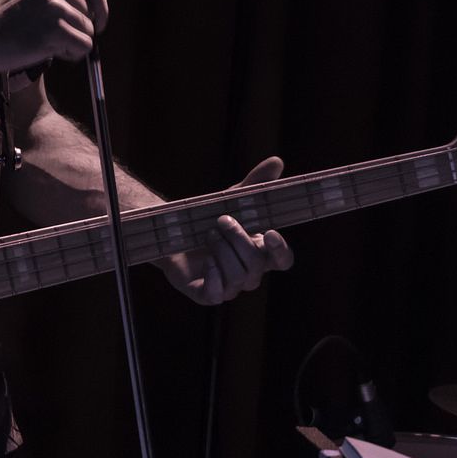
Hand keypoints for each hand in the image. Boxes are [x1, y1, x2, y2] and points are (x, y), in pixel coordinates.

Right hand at [0, 0, 108, 72]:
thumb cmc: (5, 19)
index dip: (100, 6)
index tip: (97, 21)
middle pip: (93, 11)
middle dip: (84, 29)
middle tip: (66, 40)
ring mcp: (55, 6)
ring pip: (89, 31)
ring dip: (73, 43)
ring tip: (47, 43)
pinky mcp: (55, 29)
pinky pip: (84, 46)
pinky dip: (71, 54)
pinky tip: (49, 51)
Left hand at [159, 157, 294, 305]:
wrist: (173, 231)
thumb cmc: (209, 217)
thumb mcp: (232, 199)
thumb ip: (255, 183)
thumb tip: (276, 161)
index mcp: (260, 253)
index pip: (283, 260)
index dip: (280, 250)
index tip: (270, 232)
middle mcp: (248, 273)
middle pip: (256, 266)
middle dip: (238, 240)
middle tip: (220, 220)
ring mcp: (228, 286)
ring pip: (239, 279)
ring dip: (223, 252)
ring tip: (207, 234)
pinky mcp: (206, 294)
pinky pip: (217, 295)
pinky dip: (213, 276)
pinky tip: (206, 261)